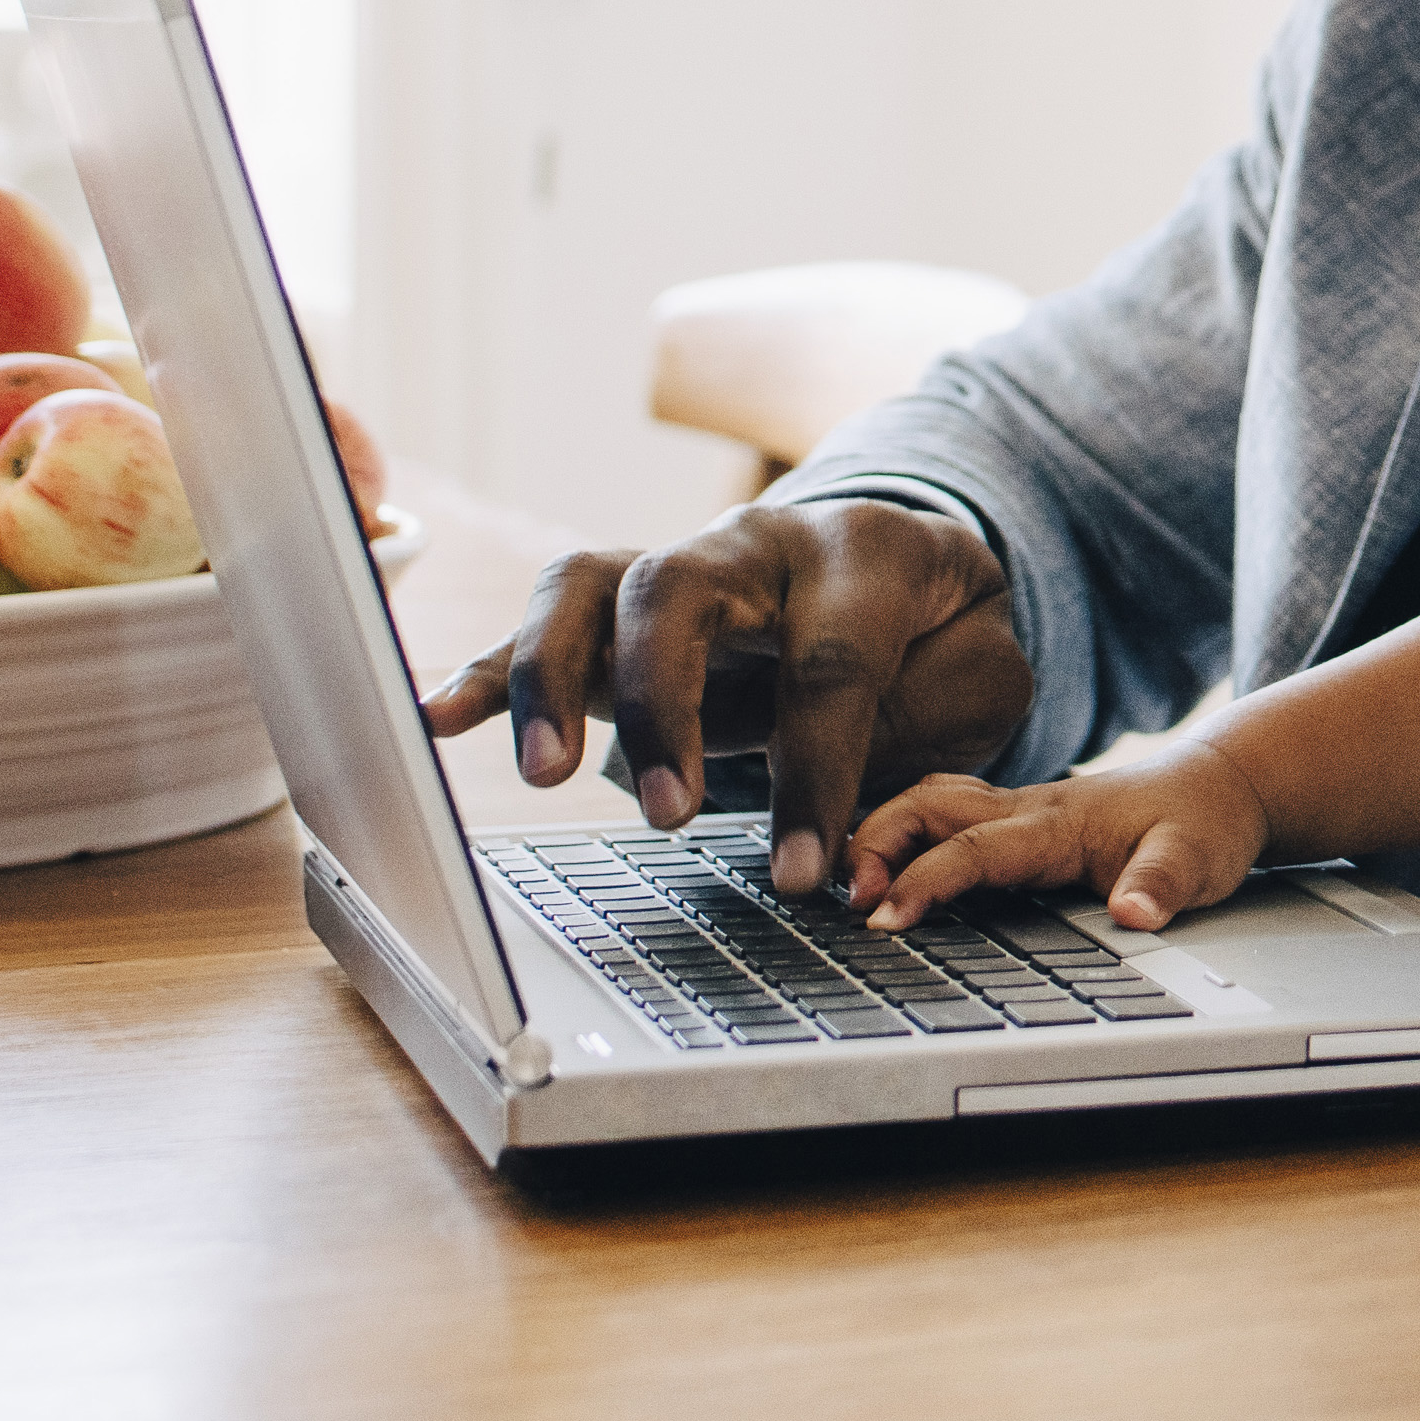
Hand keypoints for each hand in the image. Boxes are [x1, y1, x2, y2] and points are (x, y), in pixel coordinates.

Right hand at [414, 498, 1032, 899]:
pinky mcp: (626, 609)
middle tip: (670, 815)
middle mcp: (755, 546)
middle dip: (660, 702)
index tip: (802, 874)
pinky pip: (542, 621)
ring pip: (588, 588)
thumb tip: (850, 825)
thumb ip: (930, 731)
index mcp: (862, 556)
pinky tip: (438, 718)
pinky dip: (487, 668)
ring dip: (553, 680)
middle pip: (674, 590)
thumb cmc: (942, 634)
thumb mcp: (981, 672)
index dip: (815, 776)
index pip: (827, 664)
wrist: (911, 563)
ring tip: (545, 776)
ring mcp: (680, 567)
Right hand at [848, 742, 1263, 933]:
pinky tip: (873, 867)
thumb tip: (1134, 914)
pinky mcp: (1015, 823)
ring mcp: (1016, 812)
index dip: (924, 879)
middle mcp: (1025, 809)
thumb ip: (1164, 884)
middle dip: (873, 843)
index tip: (884, 917)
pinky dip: (897, 833)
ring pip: (926, 803)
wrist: (1220, 785)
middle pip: (925, 804)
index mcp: (1057, 821)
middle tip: (846, 901)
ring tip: (843, 888)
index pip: (973, 846)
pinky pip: (941, 817)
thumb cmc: (1205, 822)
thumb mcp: (1199, 858)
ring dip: (878, 834)